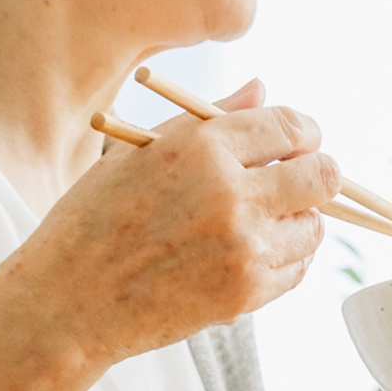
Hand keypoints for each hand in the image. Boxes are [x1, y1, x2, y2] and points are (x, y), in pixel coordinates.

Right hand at [5, 79, 339, 365]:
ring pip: (316, 225)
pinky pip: (298, 268)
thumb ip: (212, 116)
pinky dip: (285, 258)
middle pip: (324, 175)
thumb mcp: (142, 150)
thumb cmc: (96, 218)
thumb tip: (263, 88)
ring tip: (261, 220)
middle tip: (294, 178)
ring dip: (299, 219)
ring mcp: (243, 248)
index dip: (303, 132)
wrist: (68, 302)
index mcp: (203, 148)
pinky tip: (250, 251)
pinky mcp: (246, 293)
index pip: (292, 126)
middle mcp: (231, 195)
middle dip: (316, 172)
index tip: (297, 141)